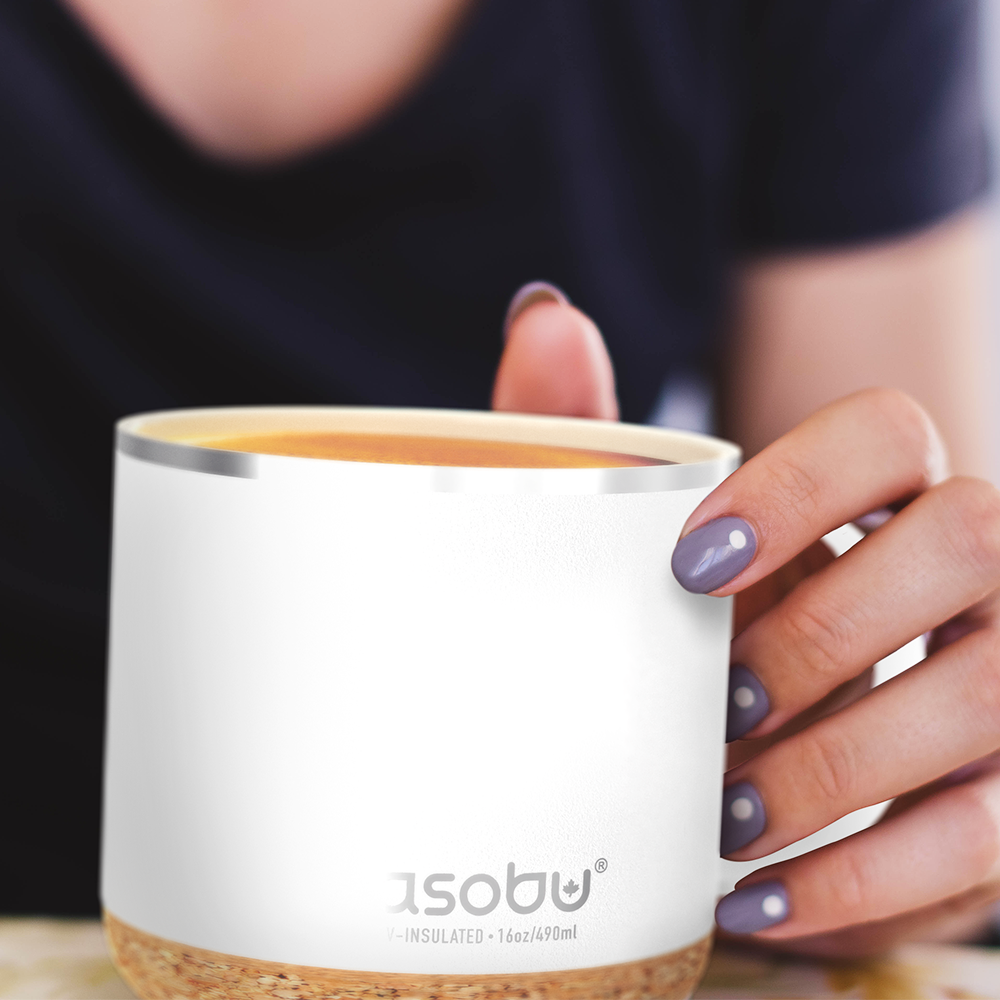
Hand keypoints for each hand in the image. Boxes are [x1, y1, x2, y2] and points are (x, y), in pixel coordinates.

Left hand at [493, 283, 999, 956]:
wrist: (774, 742)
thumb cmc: (705, 618)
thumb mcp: (641, 536)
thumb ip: (595, 432)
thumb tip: (544, 315)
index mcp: (883, 488)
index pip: (889, 432)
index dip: (802, 487)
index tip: (689, 562)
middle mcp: (976, 564)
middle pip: (967, 543)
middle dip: (828, 632)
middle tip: (712, 700)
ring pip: (986, 693)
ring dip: (838, 763)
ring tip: (719, 811)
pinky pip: (979, 840)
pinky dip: (861, 878)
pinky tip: (756, 901)